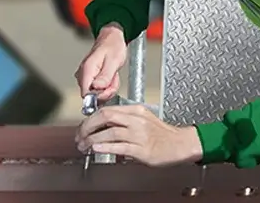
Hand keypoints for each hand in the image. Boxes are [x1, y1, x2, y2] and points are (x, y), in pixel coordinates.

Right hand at [74, 24, 126, 101]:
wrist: (112, 37)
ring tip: (113, 74)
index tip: (110, 89)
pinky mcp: (90, 78)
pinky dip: (107, 84)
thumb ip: (105, 76)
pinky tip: (111, 76)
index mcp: (87, 70)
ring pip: (96, 92)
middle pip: (92, 95)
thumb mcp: (114, 60)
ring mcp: (85, 77)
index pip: (86, 94)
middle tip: (114, 78)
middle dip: (106, 90)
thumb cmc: (113, 46)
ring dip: (108, 87)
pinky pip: (98, 88)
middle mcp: (83, 75)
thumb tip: (97, 89)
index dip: (99, 96)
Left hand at [76, 105, 202, 166]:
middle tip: (80, 136)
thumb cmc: (162, 134)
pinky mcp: (141, 149)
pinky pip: (119, 147)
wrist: (180, 144)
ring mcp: (140, 134)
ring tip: (84, 146)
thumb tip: (103, 127)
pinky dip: (105, 147)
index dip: (91, 119)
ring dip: (92, 140)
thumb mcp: (144, 120)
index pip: (108, 110)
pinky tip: (96, 149)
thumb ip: (125, 121)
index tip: (83, 127)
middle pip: (106, 117)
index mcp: (137, 111)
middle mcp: (137, 120)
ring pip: (110, 132)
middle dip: (88, 127)